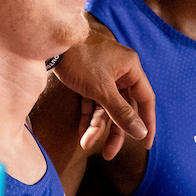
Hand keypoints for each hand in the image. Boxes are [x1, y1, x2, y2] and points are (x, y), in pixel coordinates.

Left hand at [53, 26, 154, 158]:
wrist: (49, 40)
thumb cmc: (79, 58)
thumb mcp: (101, 89)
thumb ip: (121, 112)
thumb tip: (140, 133)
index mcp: (130, 68)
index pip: (145, 100)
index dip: (147, 123)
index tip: (146, 144)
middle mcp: (120, 71)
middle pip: (123, 108)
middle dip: (115, 131)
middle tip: (109, 154)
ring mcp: (103, 75)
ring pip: (105, 107)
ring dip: (96, 127)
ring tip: (85, 145)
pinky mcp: (87, 79)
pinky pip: (91, 102)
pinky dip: (87, 117)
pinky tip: (81, 134)